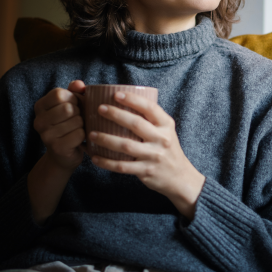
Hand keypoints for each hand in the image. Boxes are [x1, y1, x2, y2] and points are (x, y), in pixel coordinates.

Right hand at [28, 80, 85, 223]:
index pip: (59, 93)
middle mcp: (38, 121)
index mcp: (40, 106)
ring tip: (77, 129)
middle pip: (68, 107)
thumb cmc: (69, 125)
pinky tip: (79, 139)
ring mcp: (46, 136)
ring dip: (82, 125)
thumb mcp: (71, 105)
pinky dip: (83, 136)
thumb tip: (79, 85)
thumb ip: (75, 92)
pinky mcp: (56, 148)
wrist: (64, 155)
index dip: (72, 98)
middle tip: (77, 120)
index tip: (73, 106)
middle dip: (79, 112)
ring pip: (76, 121)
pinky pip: (79, 134)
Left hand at [88, 91, 204, 219]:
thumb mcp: (166, 132)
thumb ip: (151, 120)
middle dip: (116, 115)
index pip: (150, 108)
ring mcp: (154, 156)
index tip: (116, 94)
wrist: (180, 177)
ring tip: (91, 134)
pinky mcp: (146, 171)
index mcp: (166, 126)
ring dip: (106, 139)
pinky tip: (95, 158)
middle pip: (136, 124)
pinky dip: (107, 162)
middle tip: (100, 109)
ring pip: (126, 146)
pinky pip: (122, 166)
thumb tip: (125, 104)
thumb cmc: (167, 150)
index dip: (133, 100)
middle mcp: (161, 139)